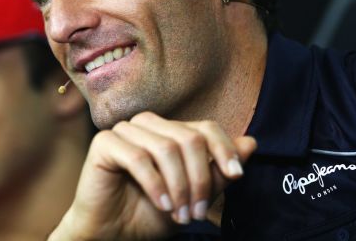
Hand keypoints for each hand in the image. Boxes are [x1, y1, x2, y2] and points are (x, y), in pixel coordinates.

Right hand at [48, 112, 256, 240]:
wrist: (112, 235)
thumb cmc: (149, 215)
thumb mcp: (192, 197)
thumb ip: (217, 173)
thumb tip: (250, 143)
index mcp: (168, 131)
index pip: (204, 127)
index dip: (224, 149)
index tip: (236, 176)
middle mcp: (147, 125)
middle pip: (188, 138)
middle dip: (200, 179)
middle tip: (198, 213)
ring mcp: (124, 131)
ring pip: (166, 148)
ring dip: (180, 186)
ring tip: (180, 214)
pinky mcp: (104, 143)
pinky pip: (138, 158)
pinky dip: (156, 184)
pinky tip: (163, 204)